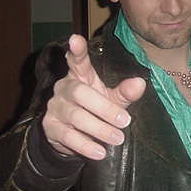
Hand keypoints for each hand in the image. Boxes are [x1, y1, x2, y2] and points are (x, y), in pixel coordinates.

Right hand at [42, 34, 145, 159]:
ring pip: (75, 116)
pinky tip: (100, 152)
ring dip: (98, 129)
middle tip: (125, 121)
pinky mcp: (49, 127)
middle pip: (80, 93)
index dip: (77, 50)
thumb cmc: (96, 109)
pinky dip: (85, 145)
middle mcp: (64, 88)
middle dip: (104, 108)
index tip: (75, 38)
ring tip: (118, 139)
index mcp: (80, 76)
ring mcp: (54, 107)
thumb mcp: (112, 99)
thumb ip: (125, 92)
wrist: (70, 135)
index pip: (77, 60)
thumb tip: (140, 82)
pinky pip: (67, 136)